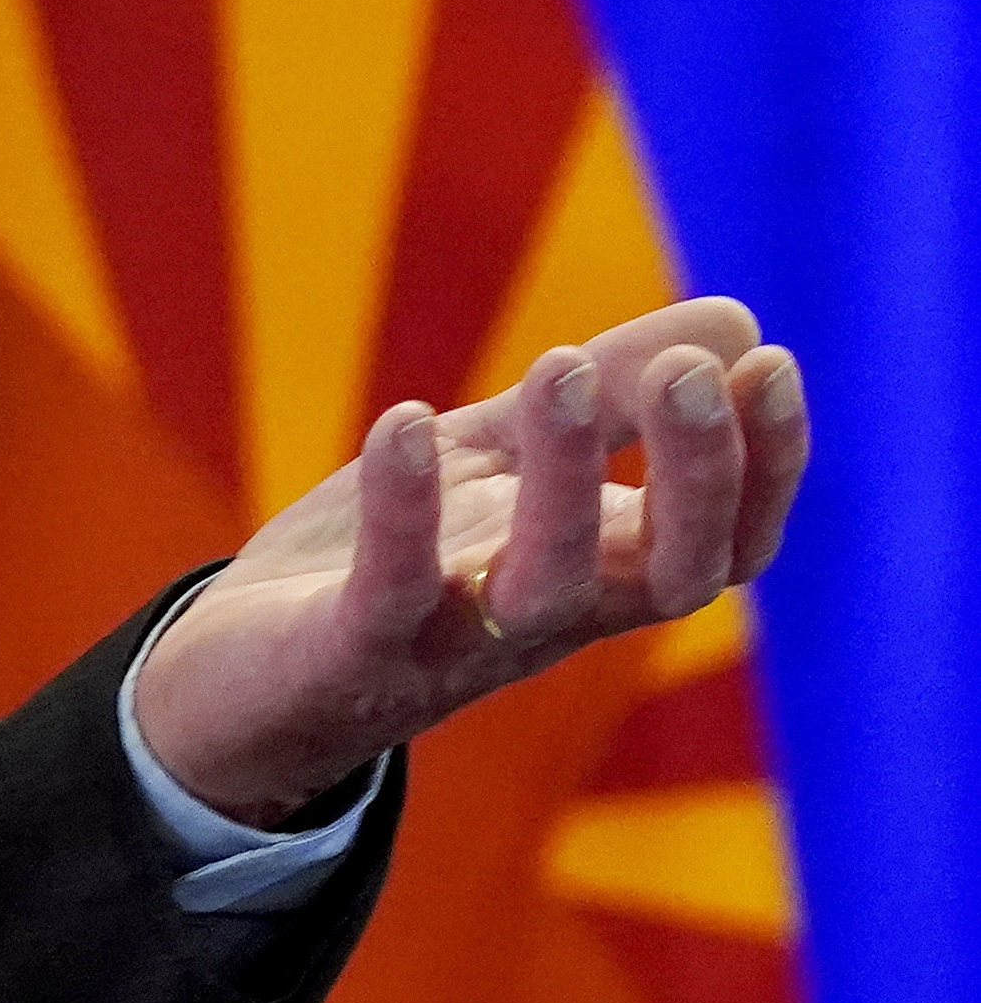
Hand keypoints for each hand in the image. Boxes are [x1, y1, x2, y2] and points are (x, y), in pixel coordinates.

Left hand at [126, 296, 808, 825]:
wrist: (229, 684)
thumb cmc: (383, 565)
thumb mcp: (494, 462)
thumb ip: (601, 400)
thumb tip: (737, 318)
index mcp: (598, 575)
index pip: (723, 542)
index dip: (764, 465)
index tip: (773, 361)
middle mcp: (548, 618)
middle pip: (671, 576)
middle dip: (698, 477)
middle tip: (693, 374)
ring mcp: (455, 641)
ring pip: (548, 584)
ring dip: (564, 479)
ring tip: (561, 363)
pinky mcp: (354, 651)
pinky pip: (392, 591)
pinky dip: (405, 510)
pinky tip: (407, 422)